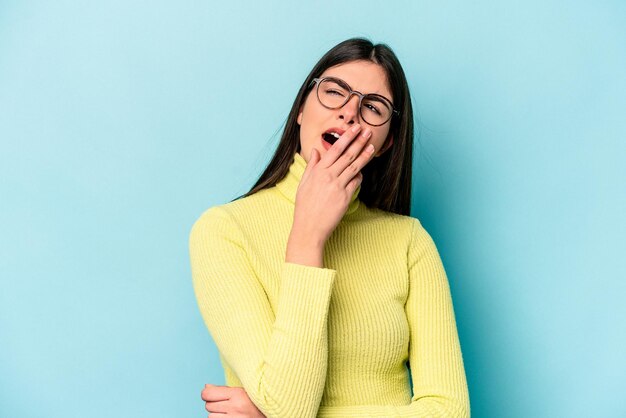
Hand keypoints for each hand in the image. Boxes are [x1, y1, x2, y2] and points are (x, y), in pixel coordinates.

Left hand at [201, 384, 264, 417]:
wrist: (268, 415)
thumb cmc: (255, 403)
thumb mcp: (242, 391)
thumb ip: (224, 389)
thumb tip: (206, 387)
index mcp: (237, 394)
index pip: (208, 394)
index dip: (206, 394)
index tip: (209, 394)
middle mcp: (235, 407)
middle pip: (208, 405)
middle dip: (213, 404)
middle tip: (223, 403)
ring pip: (210, 416)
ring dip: (216, 414)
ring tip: (228, 412)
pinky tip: (228, 416)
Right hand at [292, 124, 374, 244]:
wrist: (309, 228)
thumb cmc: (304, 207)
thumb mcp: (303, 183)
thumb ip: (311, 166)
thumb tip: (316, 150)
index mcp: (318, 171)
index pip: (335, 149)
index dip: (347, 137)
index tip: (354, 128)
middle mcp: (328, 176)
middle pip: (348, 155)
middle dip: (359, 141)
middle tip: (368, 131)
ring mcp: (338, 186)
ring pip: (354, 166)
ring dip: (364, 155)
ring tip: (372, 146)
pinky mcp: (345, 197)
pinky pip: (356, 182)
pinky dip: (359, 175)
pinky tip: (363, 171)